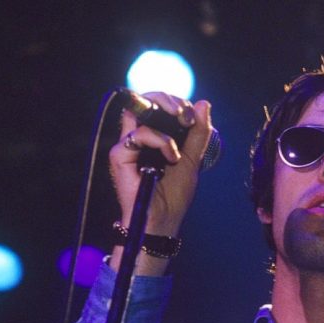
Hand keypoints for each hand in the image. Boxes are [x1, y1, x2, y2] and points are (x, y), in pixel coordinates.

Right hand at [109, 93, 212, 238]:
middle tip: (186, 114)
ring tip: (183, 126)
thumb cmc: (174, 196)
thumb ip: (198, 133)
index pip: (159, 107)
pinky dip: (161, 140)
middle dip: (169, 100)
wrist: (162, 221)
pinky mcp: (119, 155)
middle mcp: (137, 139)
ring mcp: (127, 146)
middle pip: (146, 101)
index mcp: (154, 138)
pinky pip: (139, 134)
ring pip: (140, 110)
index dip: (177, 103)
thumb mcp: (193, 160)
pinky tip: (172, 156)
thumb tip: (204, 103)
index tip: (193, 116)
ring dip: (166, 111)